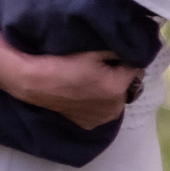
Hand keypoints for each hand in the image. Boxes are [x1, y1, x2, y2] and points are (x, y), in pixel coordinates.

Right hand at [0, 28, 140, 128]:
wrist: (34, 82)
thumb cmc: (63, 62)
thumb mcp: (94, 49)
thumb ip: (119, 47)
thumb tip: (135, 46)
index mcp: (117, 87)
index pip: (135, 68)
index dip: (125, 60)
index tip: (114, 55)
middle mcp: (114, 108)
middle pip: (126, 86)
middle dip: (119, 75)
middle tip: (102, 66)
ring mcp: (101, 118)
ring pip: (115, 99)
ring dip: (110, 90)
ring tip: (93, 79)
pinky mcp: (89, 124)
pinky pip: (102, 109)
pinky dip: (99, 102)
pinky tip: (86, 92)